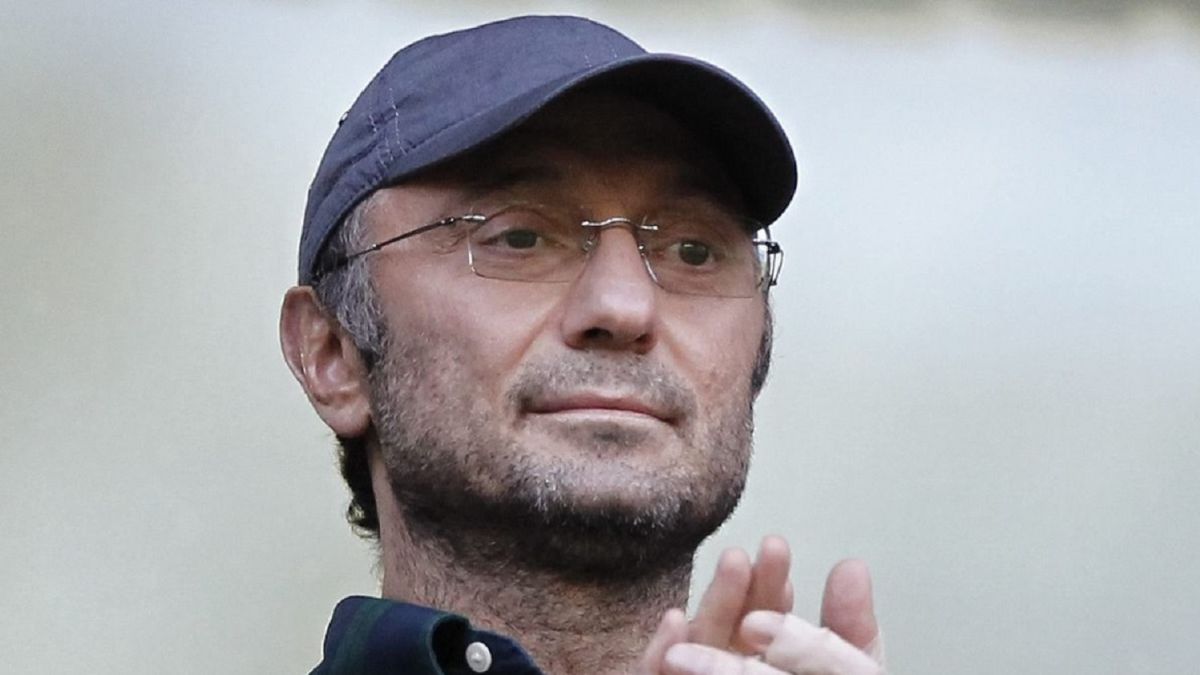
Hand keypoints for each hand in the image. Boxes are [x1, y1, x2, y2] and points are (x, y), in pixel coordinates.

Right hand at [640, 556, 885, 673]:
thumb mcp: (844, 673)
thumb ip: (848, 630)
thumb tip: (853, 566)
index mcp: (761, 663)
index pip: (761, 619)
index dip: (769, 584)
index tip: (778, 550)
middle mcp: (723, 671)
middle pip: (726, 628)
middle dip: (740, 585)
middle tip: (759, 550)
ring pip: (692, 647)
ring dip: (710, 602)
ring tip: (733, 563)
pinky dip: (658, 649)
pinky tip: (676, 618)